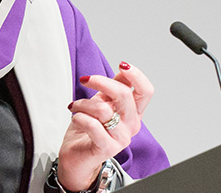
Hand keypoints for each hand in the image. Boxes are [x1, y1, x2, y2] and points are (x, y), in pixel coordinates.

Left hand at [55, 62, 153, 190]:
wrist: (76, 156)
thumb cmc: (88, 129)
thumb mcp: (102, 102)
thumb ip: (114, 87)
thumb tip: (123, 69)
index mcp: (133, 112)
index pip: (145, 91)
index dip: (136, 75)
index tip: (121, 64)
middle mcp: (131, 125)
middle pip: (125, 95)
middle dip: (101, 82)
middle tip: (85, 80)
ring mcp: (121, 138)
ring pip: (104, 109)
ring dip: (83, 103)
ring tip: (75, 106)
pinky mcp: (107, 148)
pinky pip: (93, 125)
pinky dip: (80, 117)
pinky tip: (76, 117)